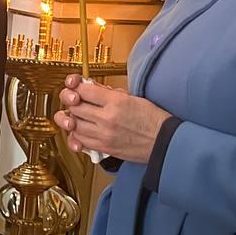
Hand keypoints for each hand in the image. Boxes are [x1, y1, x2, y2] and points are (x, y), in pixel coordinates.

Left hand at [53, 74, 170, 163]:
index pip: (83, 90)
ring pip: (73, 125)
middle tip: (74, 100)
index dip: (76, 86)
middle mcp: (107, 118)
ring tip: (76, 115)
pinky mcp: (103, 148)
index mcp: (116, 102)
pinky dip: (76, 135)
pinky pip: (80, 141)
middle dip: (71, 101)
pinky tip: (80, 130)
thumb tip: (90, 88)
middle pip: (74, 107)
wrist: (163, 142)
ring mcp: (103, 135)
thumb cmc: (152, 119)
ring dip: (72, 119)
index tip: (76, 86)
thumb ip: (109, 93)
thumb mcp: (132, 97)